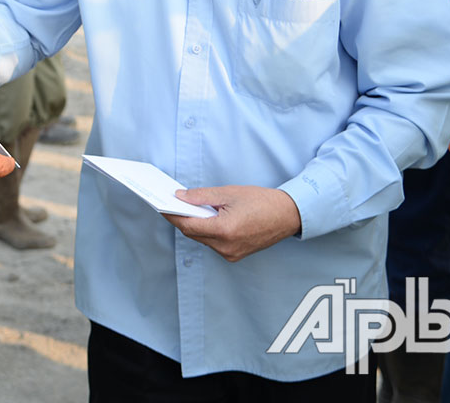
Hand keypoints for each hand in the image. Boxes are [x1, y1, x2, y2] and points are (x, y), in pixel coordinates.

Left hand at [164, 185, 302, 262]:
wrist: (288, 215)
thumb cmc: (262, 201)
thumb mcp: (228, 193)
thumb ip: (201, 196)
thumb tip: (180, 197)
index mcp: (224, 230)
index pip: (188, 225)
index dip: (172, 215)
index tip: (161, 205)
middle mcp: (226, 247)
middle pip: (193, 234)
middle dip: (182, 219)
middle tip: (172, 203)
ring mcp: (231, 254)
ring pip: (202, 239)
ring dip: (195, 225)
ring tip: (188, 209)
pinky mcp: (235, 255)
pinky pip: (213, 243)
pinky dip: (206, 231)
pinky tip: (205, 218)